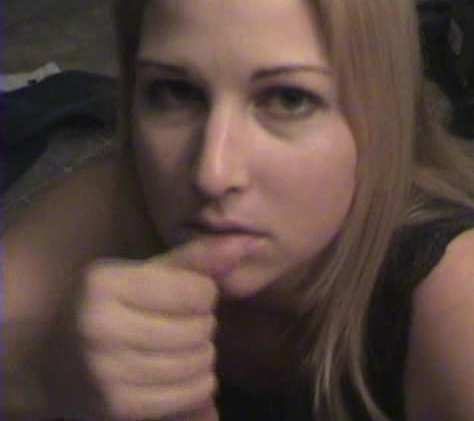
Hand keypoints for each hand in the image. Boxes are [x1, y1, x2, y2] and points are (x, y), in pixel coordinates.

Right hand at [77, 240, 235, 420]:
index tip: (185, 298)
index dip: (202, 295)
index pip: (196, 291)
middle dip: (202, 327)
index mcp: (103, 284)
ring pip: (198, 362)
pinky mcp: (118, 408)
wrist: (54, 366)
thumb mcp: (146, 274)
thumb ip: (195, 259)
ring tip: (181, 350)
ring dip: (202, 357)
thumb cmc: (112, 309)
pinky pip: (190, 394)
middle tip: (181, 327)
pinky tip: (179, 375)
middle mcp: (98, 327)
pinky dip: (197, 385)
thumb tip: (245, 244)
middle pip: (199, 328)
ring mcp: (106, 372)